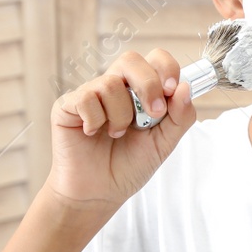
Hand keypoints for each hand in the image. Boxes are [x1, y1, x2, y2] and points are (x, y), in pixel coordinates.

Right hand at [48, 49, 195, 216]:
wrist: (100, 193)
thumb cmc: (130, 165)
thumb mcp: (164, 143)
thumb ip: (180, 116)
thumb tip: (184, 87)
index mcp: (141, 89)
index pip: (155, 59)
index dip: (166, 67)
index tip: (171, 89)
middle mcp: (116, 86)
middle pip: (131, 59)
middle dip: (148, 85)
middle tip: (153, 113)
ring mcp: (90, 93)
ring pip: (110, 83)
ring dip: (121, 115)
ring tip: (117, 134)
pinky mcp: (67, 105)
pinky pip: (86, 98)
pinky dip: (96, 120)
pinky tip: (93, 133)